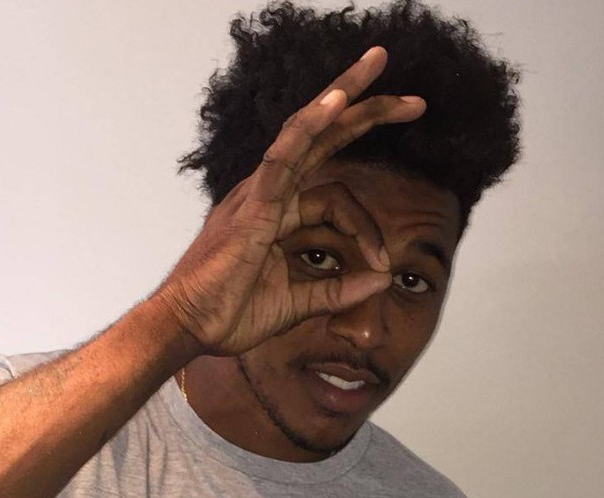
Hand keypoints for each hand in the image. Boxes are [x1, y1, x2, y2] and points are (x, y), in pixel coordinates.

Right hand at [154, 46, 425, 356]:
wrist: (188, 328)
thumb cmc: (228, 315)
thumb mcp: (296, 304)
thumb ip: (339, 291)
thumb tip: (383, 279)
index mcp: (277, 213)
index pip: (336, 199)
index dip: (368, 228)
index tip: (383, 265)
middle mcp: (268, 193)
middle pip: (323, 138)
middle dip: (367, 112)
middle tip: (416, 101)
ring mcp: (258, 193)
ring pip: (306, 130)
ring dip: (345, 96)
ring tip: (379, 63)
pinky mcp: (252, 205)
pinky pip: (283, 156)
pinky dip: (309, 127)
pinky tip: (338, 103)